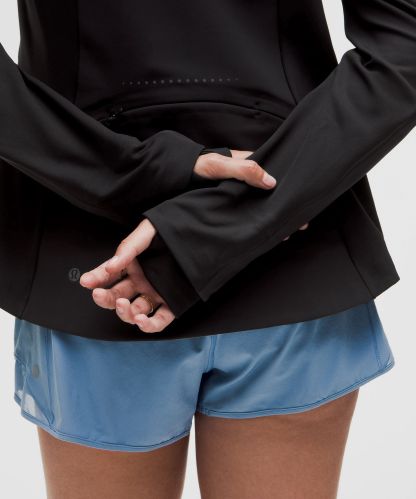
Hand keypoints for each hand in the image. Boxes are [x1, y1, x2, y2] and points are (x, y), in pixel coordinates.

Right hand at [80, 218, 174, 333]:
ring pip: (133, 311)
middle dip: (105, 298)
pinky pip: (158, 321)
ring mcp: (156, 294)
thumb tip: (110, 266)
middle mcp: (142, 281)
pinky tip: (141, 320)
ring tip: (124, 305)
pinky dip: (148, 325)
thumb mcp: (148, 232)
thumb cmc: (175, 231)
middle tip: (99, 294)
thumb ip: (128, 248)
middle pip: (117, 297)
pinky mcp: (173, 305)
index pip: (109, 275)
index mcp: (134, 264)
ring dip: (124, 312)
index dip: (96, 278)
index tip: (86, 281)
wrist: (205, 234)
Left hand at [195, 149, 308, 237]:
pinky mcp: (234, 204)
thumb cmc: (203, 166)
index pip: (278, 174)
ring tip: (287, 232)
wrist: (181, 175)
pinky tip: (266, 233)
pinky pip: (250, 213)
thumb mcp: (224, 165)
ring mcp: (243, 192)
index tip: (304, 201)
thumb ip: (246, 171)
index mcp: (253, 163)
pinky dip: (258, 222)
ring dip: (273, 217)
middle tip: (301, 223)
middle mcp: (251, 178)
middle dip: (286, 207)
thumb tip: (272, 183)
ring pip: (263, 205)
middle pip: (274, 193)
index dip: (291, 187)